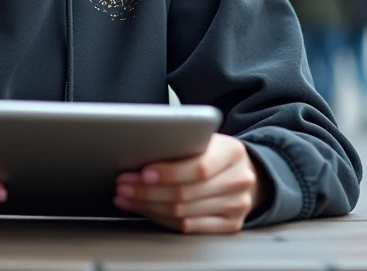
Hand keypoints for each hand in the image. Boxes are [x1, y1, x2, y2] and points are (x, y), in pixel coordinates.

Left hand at [113, 133, 267, 233]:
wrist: (244, 171)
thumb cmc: (215, 152)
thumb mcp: (204, 139)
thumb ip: (182, 144)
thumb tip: (138, 154)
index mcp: (232, 152)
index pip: (198, 167)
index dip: (168, 173)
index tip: (143, 172)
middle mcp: (239, 180)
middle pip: (186, 194)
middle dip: (147, 191)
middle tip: (123, 185)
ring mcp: (237, 206)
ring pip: (183, 213)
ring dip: (148, 206)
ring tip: (127, 197)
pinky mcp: (230, 225)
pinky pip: (188, 228)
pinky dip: (161, 219)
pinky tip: (144, 210)